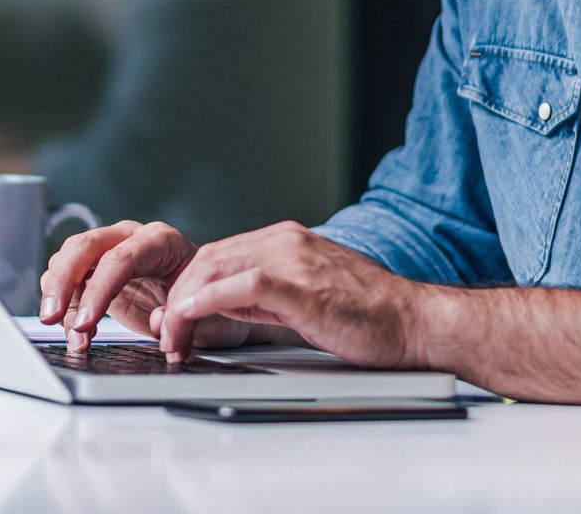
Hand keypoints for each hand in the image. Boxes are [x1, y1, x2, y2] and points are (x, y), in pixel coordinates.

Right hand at [37, 220, 260, 353]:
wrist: (210, 303)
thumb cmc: (211, 300)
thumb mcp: (208, 309)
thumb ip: (183, 314)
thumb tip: (158, 324)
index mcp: (161, 241)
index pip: (120, 258)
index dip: (99, 289)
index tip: (87, 322)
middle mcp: (131, 239)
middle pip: (83, 248)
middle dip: (63, 283)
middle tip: (53, 317)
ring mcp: (111, 254)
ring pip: (68, 262)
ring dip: (60, 300)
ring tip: (75, 338)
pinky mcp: (97, 275)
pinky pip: (68, 284)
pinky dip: (64, 310)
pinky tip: (76, 335)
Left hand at [155, 222, 420, 368]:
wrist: (415, 323)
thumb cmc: (369, 317)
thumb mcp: (304, 298)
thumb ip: (263, 296)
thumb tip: (220, 307)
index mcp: (286, 241)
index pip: (217, 255)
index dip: (186, 287)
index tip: (173, 320)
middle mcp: (286, 242)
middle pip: (208, 259)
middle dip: (177, 298)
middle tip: (166, 336)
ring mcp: (295, 260)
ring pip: (217, 268)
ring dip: (184, 305)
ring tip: (174, 338)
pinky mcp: (304, 286)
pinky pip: (244, 285)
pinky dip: (208, 300)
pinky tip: (191, 317)